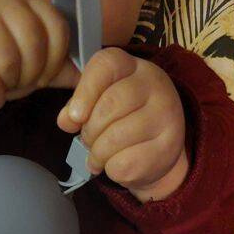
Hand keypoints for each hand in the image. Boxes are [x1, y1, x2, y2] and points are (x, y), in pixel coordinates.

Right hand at [0, 0, 79, 118]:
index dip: (54, 62)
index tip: (43, 75)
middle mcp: (1, 5)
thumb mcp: (36, 66)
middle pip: (32, 46)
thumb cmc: (2, 68)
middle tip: (18, 80)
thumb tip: (90, 75)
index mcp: (28, 6)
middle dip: (30, 75)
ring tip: (1, 84)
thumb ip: (61, 68)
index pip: (57, 29)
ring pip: (7, 63)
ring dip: (8, 86)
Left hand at [57, 47, 187, 201]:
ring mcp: (166, 115)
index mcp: (132, 67)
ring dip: (98, 154)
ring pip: (116, 138)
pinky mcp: (167, 147)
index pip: (106, 64)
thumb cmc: (122, 122)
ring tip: (99, 157)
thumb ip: (78, 106)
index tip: (75, 117)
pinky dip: (111, 169)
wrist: (158, 151)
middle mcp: (154, 84)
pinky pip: (125, 162)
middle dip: (90, 130)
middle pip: (109, 105)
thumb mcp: (99, 104)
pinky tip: (115, 165)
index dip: (85, 91)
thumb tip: (66, 120)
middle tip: (88, 141)